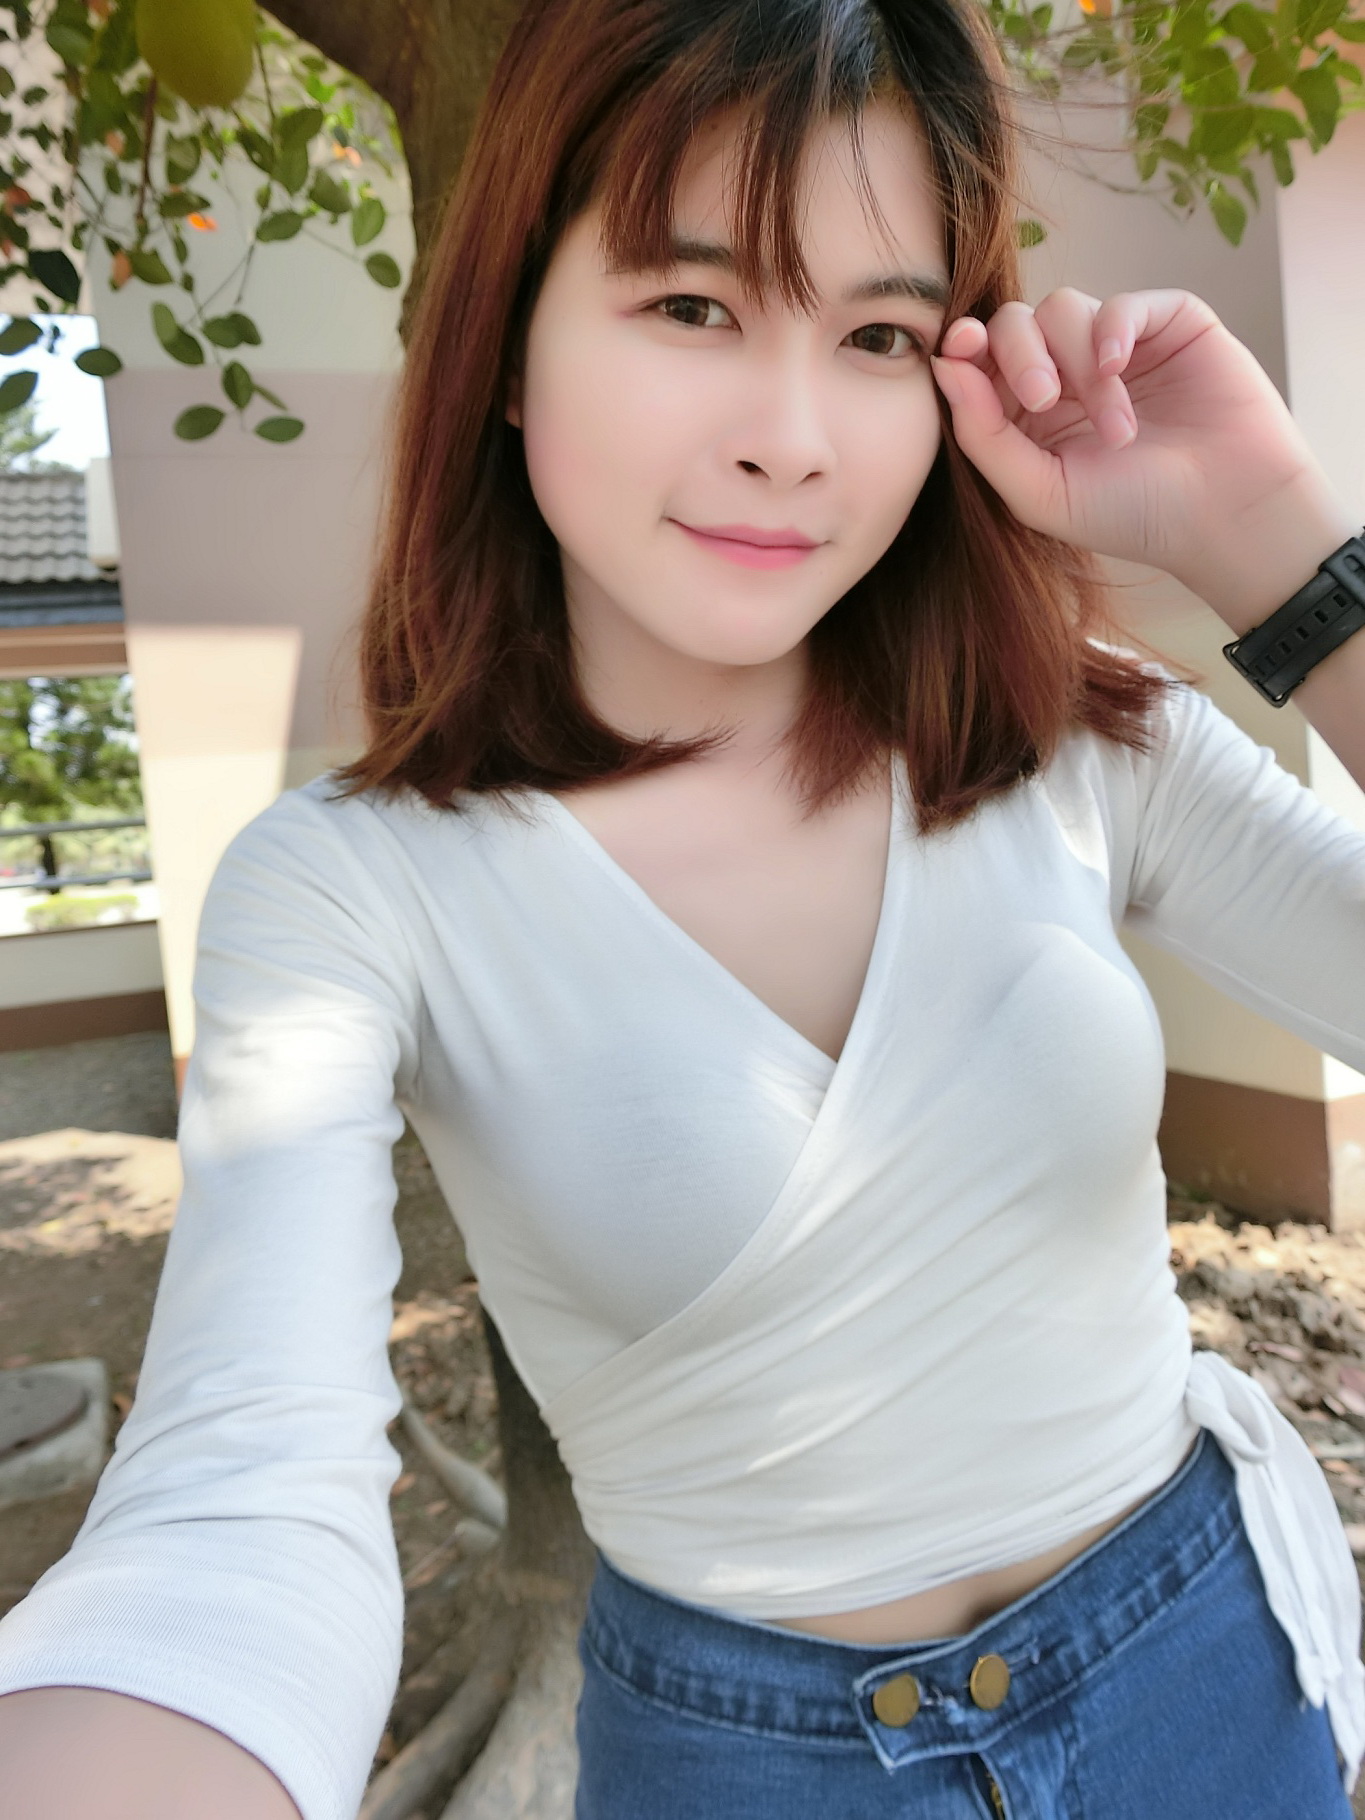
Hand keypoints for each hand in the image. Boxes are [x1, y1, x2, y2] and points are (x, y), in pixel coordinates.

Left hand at [929, 288, 1353, 631]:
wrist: (1224, 512)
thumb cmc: (1132, 514)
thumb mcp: (1040, 492)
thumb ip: (983, 435)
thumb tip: (943, 364)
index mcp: (1028, 415)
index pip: (981, 361)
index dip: (966, 346)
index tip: (961, 349)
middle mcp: (1067, 373)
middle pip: (1015, 323)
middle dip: (1020, 354)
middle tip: (1043, 400)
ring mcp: (1116, 346)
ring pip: (1064, 308)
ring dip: (1080, 366)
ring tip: (1115, 428)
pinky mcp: (1167, 323)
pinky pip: (1121, 301)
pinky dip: (1112, 329)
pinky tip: (1117, 370)